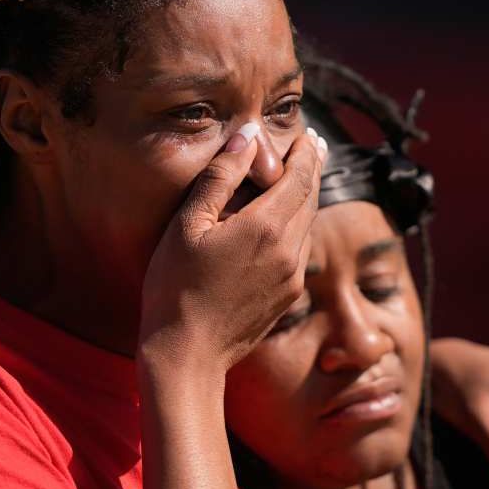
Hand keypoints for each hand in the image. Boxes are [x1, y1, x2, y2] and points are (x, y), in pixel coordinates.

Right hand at [140, 124, 326, 371]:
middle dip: (312, 168)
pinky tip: (286, 221)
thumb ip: (221, 177)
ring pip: (309, 224)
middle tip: (312, 145)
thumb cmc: (175, 287)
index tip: (306, 133)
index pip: (300, 177)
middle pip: (311, 198)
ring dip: (307, 197)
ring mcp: (292, 277)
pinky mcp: (287, 296)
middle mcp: (289, 251)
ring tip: (302, 176)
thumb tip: (248, 137)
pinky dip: (299, 225)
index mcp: (266, 227)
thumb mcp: (188, 224)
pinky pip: (301, 250)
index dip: (304, 152)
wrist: (187, 355)